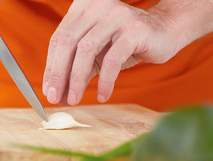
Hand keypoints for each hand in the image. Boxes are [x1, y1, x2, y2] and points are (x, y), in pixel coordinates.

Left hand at [42, 0, 183, 104]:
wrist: (165, 32)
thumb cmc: (127, 44)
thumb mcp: (97, 56)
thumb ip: (78, 71)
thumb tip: (59, 96)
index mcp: (83, 7)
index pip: (58, 39)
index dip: (50, 67)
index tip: (48, 91)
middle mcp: (97, 7)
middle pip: (67, 43)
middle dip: (59, 74)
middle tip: (56, 98)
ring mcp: (115, 15)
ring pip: (86, 50)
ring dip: (77, 80)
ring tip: (75, 100)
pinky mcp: (134, 30)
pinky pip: (112, 60)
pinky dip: (105, 81)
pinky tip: (102, 96)